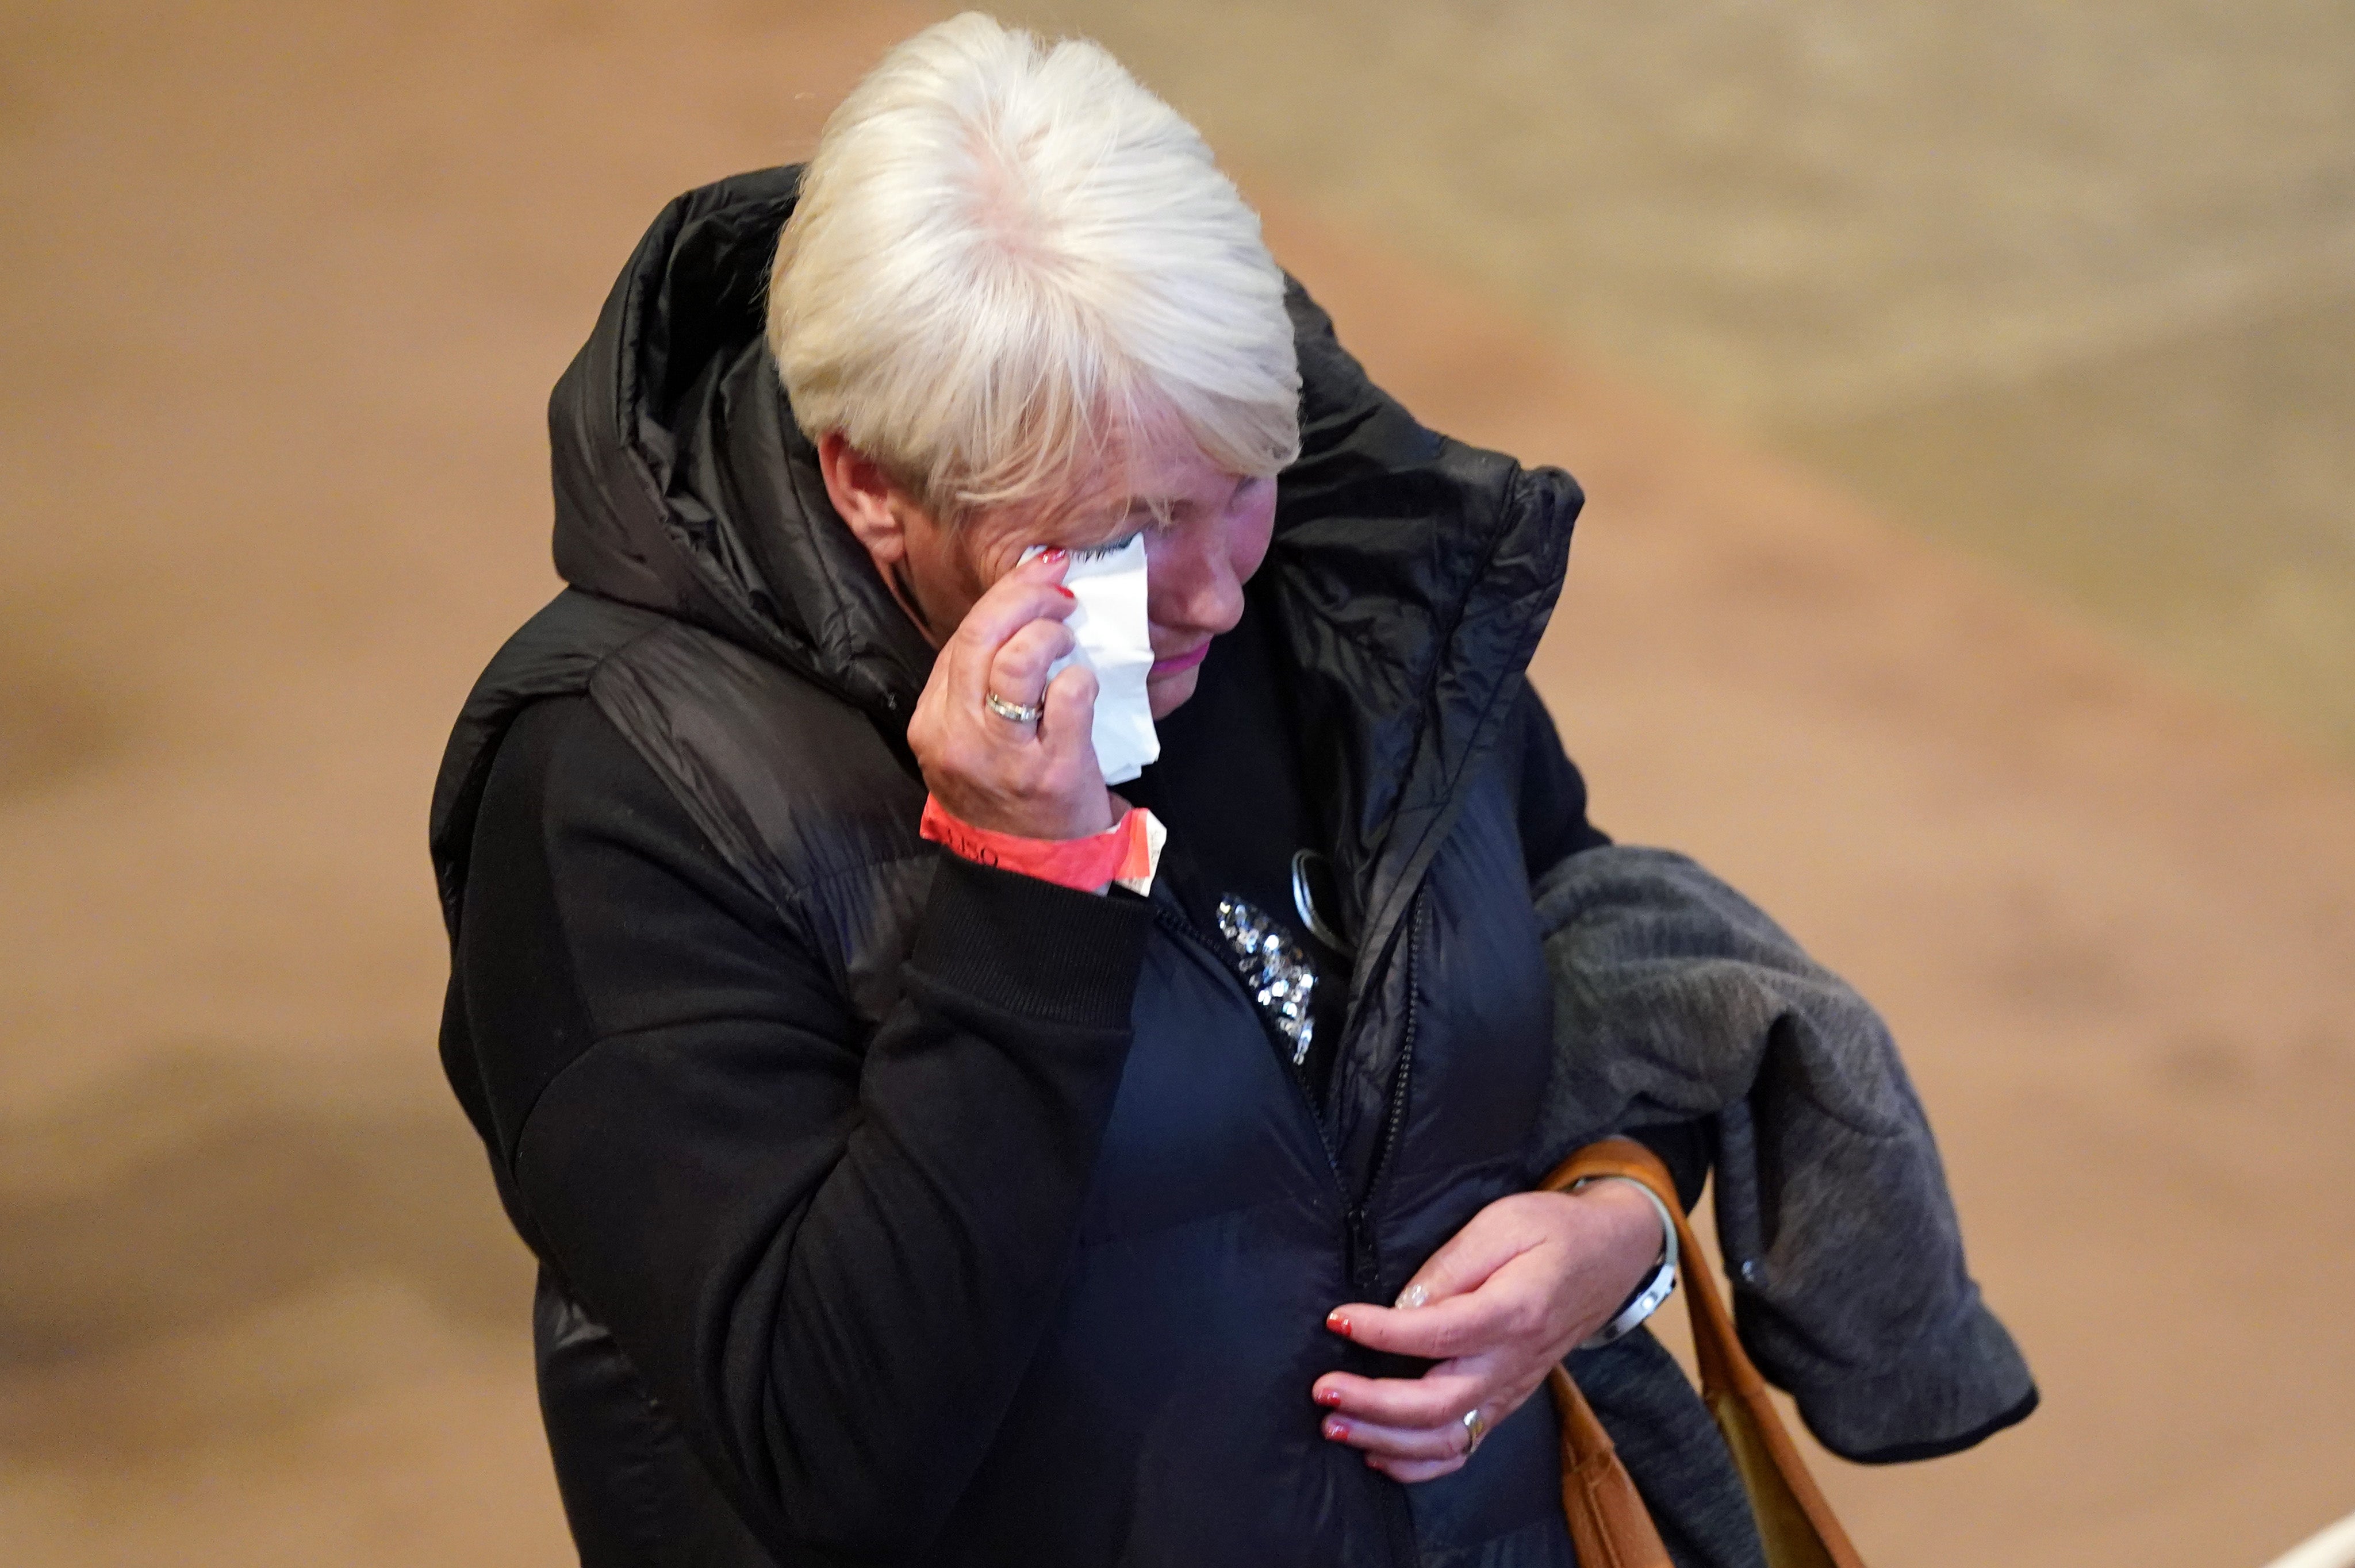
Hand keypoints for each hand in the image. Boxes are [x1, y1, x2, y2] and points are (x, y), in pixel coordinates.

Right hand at [905, 548, 1118, 840]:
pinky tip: (1083, 687)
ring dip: (1052, 635)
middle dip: (1027, 597)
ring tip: (1067, 641)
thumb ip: (975, 686)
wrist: (1027, 874)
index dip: (1005, 595)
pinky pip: (1070, 697)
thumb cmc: (1002, 797)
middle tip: (1060, 592)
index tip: (1039, 572)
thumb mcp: (965, 742)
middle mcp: (960, 737)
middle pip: (982, 637)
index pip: (961, 638)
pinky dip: (1082, 679)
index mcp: (932, 723)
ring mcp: (1006, 756)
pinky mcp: (1053, 772)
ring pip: (1019, 661)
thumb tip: (1016, 612)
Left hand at [1313, 1184, 1659, 1482]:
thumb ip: (1452, 1266)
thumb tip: (1402, 1307)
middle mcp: (1514, 1362)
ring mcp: (1511, 1389)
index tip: (1338, 1319)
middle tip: (1323, 1390)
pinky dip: (1419, 1463)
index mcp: (1516, 1312)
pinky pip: (1464, 1448)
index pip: (1440, 1333)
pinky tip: (1377, 1453)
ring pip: (1448, 1438)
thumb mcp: (1503, 1223)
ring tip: (1334, 1425)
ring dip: (1387, 1440)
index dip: (1384, 1332)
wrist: (1611, 1256)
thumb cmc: (1553, 1231)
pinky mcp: (1506, 1400)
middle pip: (1440, 1404)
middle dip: (1374, 1405)